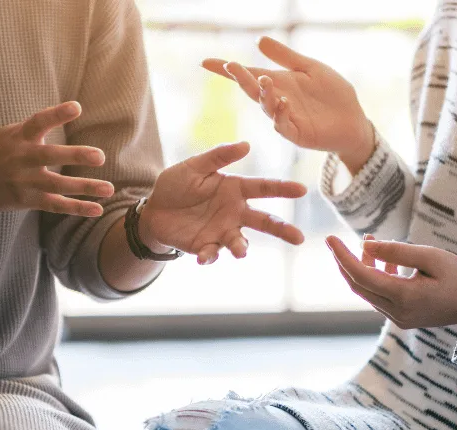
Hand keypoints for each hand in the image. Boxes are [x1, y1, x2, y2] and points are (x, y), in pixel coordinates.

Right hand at [0, 101, 114, 217]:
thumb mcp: (8, 133)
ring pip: (58, 185)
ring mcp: (25, 182)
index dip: (56, 114)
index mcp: (19, 137)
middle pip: (50, 156)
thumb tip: (64, 113)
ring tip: (109, 188)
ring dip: (85, 187)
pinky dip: (77, 208)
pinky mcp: (28, 200)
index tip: (76, 107)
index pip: (38, 122)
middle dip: (75, 155)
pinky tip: (97, 209)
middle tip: (99, 156)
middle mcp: (22, 159)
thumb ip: (34, 127)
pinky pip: (56, 205)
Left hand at [139, 142, 307, 264]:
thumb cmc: (177, 184)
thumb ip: (218, 156)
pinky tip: (203, 257)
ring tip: (240, 252)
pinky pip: (212, 253)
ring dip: (241, 247)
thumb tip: (246, 145)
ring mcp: (222, 231)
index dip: (283, 189)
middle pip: (264, 221)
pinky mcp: (206, 246)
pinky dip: (210, 256)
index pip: (264, 188)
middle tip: (299, 238)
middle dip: (282, 229)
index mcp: (235, 190)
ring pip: (240, 242)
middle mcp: (235, 212)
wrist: (153, 209)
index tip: (302, 190)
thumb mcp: (195, 166)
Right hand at [203, 37, 374, 173]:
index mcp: (277, 84)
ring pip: (266, 107)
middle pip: (252, 90)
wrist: (353, 119)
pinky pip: (284, 125)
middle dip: (241, 79)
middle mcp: (276, 101)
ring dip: (263, 94)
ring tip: (264, 80)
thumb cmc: (332, 94)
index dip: (227, 70)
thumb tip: (259, 40)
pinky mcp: (298, 134)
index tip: (206, 62)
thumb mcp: (309, 68)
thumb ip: (285, 57)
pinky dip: (281, 115)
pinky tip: (283, 102)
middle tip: (231, 66)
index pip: (248, 75)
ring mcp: (285, 119)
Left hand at [326, 235, 456, 328]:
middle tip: (338, 241)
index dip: (342, 256)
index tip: (329, 238)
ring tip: (370, 243)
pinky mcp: (402, 318)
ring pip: (368, 291)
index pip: (361, 275)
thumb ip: (397, 251)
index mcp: (403, 297)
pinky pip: (379, 297)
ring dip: (363, 268)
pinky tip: (384, 261)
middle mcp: (396, 312)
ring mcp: (398, 318)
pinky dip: (376, 278)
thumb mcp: (431, 257)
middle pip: (358, 285)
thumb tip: (365, 244)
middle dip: (345, 262)